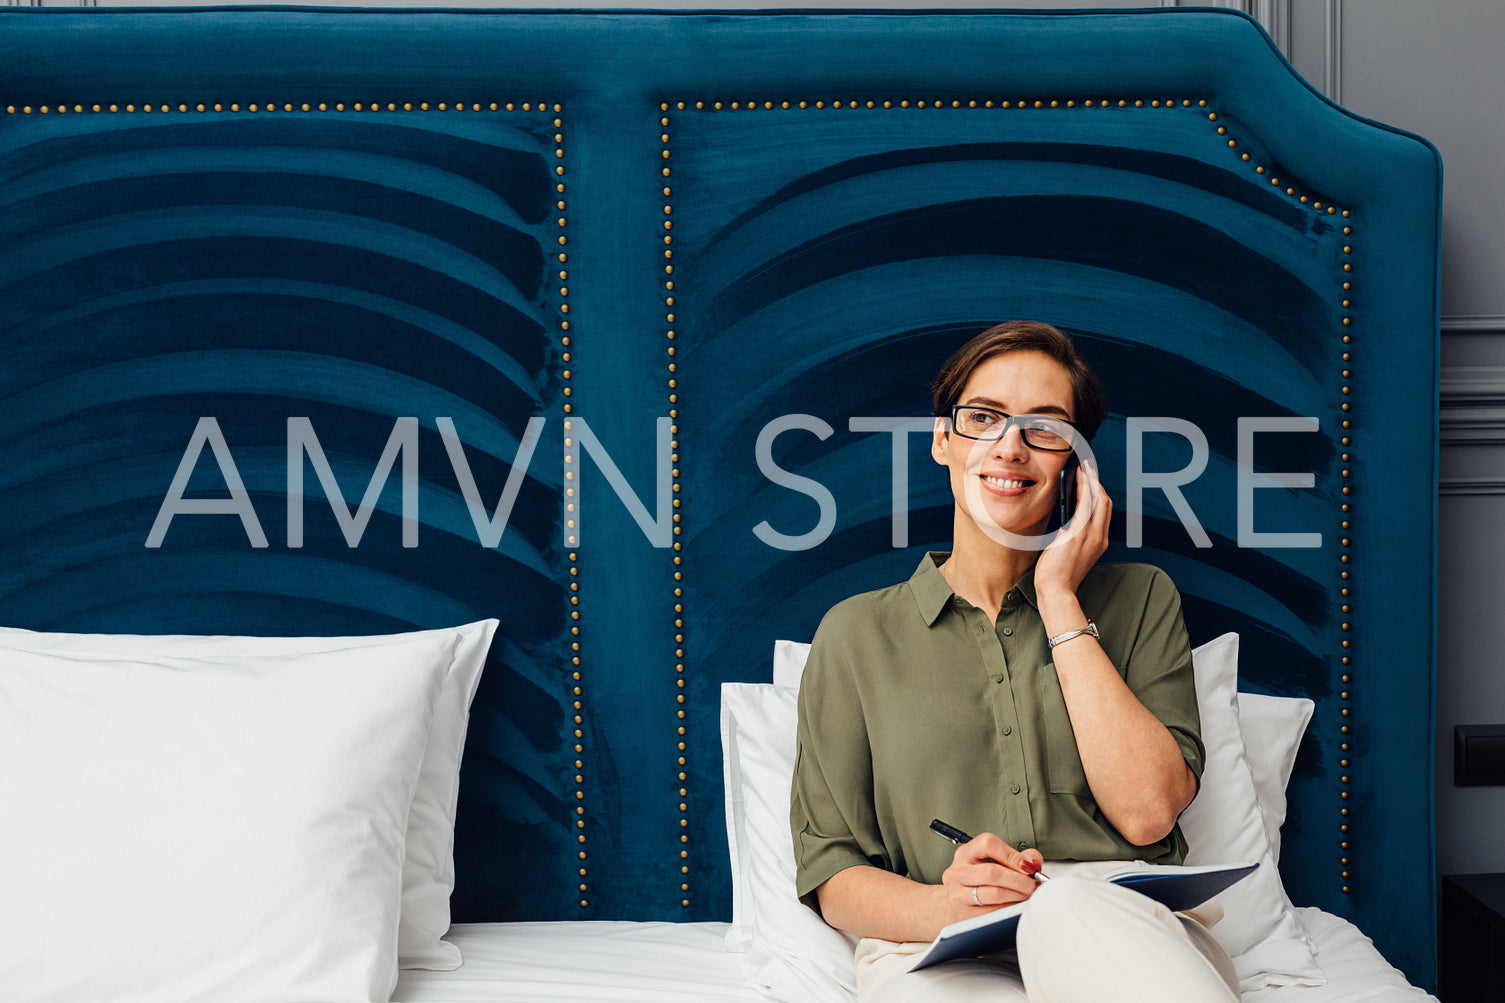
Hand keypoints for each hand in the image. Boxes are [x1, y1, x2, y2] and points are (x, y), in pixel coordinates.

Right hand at [940, 832, 1043, 921]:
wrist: (959, 900)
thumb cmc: (981, 878)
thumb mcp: (995, 861)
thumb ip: (1019, 857)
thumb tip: (1034, 865)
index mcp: (966, 853)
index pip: (987, 844)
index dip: (1012, 856)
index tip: (1028, 867)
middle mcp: (958, 872)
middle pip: (992, 873)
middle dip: (1019, 880)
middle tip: (1033, 884)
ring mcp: (959, 895)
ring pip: (995, 894)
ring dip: (1018, 895)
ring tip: (1028, 894)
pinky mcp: (966, 915)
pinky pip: (995, 913)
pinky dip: (1011, 909)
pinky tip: (1017, 905)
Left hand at [1035, 462, 1110, 598]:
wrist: (1057, 591)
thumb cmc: (1058, 576)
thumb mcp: (1070, 554)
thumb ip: (1073, 537)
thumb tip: (1066, 522)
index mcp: (1099, 543)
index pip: (1104, 512)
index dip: (1099, 494)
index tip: (1092, 481)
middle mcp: (1100, 537)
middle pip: (1106, 502)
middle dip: (1098, 482)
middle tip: (1089, 467)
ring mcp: (1092, 535)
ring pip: (1098, 499)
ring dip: (1092, 480)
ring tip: (1084, 467)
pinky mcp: (1079, 533)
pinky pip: (1085, 504)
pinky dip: (1083, 487)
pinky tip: (1077, 477)